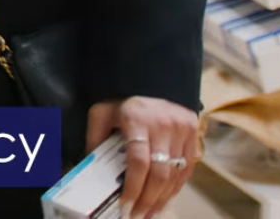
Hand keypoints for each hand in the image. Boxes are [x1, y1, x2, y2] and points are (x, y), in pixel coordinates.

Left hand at [85, 96, 201, 218]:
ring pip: (175, 174)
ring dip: (162, 198)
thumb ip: (94, 138)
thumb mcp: (101, 111)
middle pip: (159, 173)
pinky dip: (176, 187)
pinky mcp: (192, 132)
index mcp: (137, 119)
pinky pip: (187, 167)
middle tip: (137, 216)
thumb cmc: (122, 96)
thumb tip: (87, 167)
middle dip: (147, 200)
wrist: (151, 74)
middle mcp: (163, 125)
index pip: (138, 162)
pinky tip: (165, 199)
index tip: (126, 206)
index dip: (133, 188)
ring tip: (149, 213)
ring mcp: (181, 129)